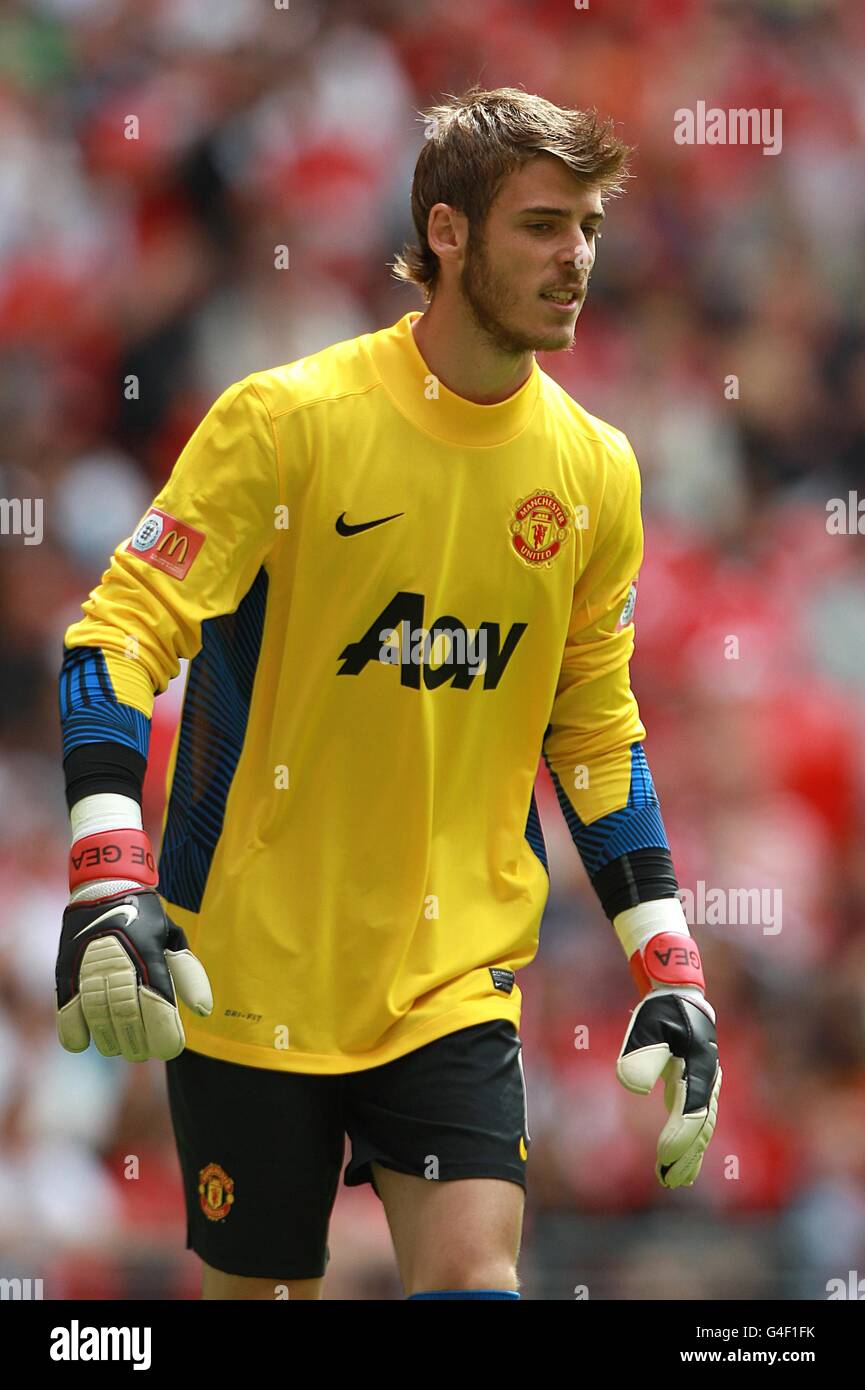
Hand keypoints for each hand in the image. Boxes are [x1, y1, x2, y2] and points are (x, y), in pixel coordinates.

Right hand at [55, 887, 212, 1061]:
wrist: (104, 887)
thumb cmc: (145, 917)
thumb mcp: (172, 937)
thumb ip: (188, 975)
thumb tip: (203, 1010)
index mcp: (150, 957)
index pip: (160, 1008)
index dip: (166, 1036)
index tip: (170, 1048)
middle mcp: (120, 965)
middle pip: (129, 1020)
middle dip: (140, 1043)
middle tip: (144, 1049)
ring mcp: (89, 970)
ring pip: (100, 1021)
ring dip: (112, 1040)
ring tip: (121, 1046)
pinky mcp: (65, 973)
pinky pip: (67, 1014)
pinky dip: (76, 1033)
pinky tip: (87, 1040)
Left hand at [616, 990, 721, 1187]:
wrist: (681, 998)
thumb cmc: (662, 1012)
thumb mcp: (647, 1025)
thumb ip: (640, 1053)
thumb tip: (632, 1086)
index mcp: (698, 1067)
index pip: (691, 1111)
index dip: (679, 1137)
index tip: (662, 1158)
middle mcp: (707, 1081)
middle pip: (701, 1127)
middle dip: (686, 1156)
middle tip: (668, 1181)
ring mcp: (704, 1087)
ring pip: (702, 1129)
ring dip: (690, 1156)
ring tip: (675, 1181)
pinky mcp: (696, 1089)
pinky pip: (698, 1123)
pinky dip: (691, 1145)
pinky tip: (680, 1164)